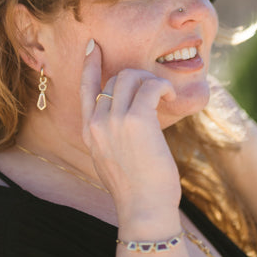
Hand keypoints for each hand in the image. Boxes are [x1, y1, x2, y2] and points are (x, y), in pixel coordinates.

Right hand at [80, 41, 181, 230]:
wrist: (144, 210)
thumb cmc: (136, 190)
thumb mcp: (110, 161)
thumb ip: (110, 137)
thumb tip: (127, 122)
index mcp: (89, 132)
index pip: (86, 88)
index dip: (90, 64)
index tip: (94, 47)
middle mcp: (97, 122)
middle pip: (115, 78)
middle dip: (139, 78)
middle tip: (156, 92)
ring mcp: (115, 120)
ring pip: (132, 77)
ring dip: (152, 81)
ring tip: (164, 97)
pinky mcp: (137, 120)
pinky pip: (151, 86)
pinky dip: (163, 87)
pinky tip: (170, 97)